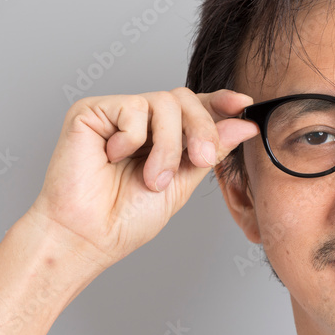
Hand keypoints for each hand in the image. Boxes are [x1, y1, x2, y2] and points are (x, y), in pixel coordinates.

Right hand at [27, 87, 257, 268]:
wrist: (89, 236)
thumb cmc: (127, 218)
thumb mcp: (182, 183)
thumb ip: (211, 151)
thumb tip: (245, 124)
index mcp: (164, 136)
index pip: (196, 107)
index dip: (220, 102)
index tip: (244, 104)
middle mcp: (141, 120)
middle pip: (184, 97)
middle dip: (200, 128)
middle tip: (200, 159)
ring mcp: (116, 113)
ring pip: (163, 102)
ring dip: (166, 145)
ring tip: (152, 178)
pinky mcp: (90, 111)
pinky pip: (131, 108)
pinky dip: (130, 139)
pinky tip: (111, 158)